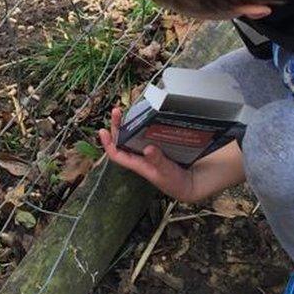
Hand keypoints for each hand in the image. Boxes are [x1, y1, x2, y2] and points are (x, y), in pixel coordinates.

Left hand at [98, 107, 245, 202]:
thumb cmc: (175, 182)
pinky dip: (145, 125)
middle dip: (118, 126)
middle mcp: (140, 156)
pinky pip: (147, 134)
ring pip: (134, 135)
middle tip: (117, 111)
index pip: (117, 154)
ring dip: (130, 123)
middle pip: (123, 140)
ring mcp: (148, 151)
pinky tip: (147, 116)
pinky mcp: (158, 146)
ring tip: (128, 110)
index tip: (103, 131)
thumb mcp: (166, 172)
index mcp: (138, 164)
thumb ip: (158, 161)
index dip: (108, 143)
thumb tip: (148, 149)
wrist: (190, 183)